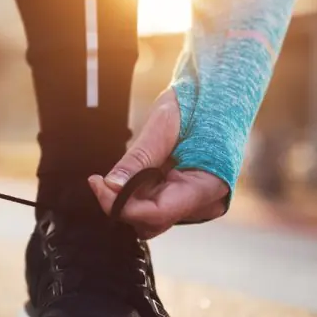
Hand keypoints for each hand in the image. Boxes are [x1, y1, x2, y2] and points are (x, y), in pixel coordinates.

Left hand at [88, 89, 228, 238]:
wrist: (217, 95)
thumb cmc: (198, 104)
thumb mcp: (163, 126)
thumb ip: (138, 159)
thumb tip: (111, 185)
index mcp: (208, 186)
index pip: (158, 212)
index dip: (123, 206)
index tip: (98, 184)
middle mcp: (205, 203)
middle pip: (153, 221)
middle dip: (123, 204)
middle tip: (100, 179)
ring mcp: (196, 202)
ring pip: (151, 217)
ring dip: (130, 199)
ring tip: (121, 173)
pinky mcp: (185, 197)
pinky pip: (156, 205)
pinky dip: (138, 194)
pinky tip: (132, 175)